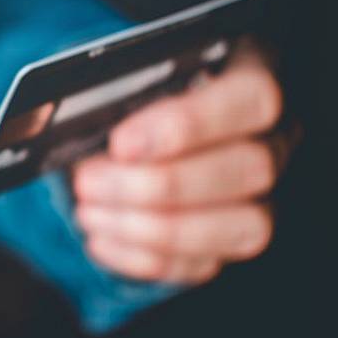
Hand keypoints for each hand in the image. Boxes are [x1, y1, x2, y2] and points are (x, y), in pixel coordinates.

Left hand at [71, 38, 291, 284]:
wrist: (127, 133)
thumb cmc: (132, 93)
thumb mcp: (123, 76)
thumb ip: (115, 91)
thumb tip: (63, 119)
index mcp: (254, 73)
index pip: (252, 98)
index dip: (189, 124)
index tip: (123, 144)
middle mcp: (274, 138)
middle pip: (250, 168)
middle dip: (159, 184)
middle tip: (90, 181)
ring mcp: (263, 195)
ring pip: (242, 226)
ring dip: (153, 227)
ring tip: (90, 211)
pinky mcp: (234, 240)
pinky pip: (205, 264)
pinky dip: (144, 257)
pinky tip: (100, 238)